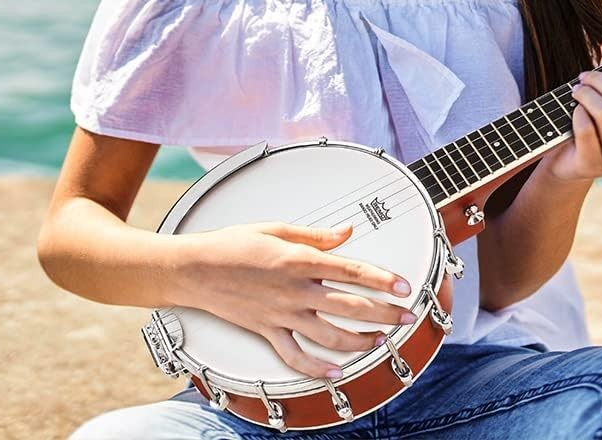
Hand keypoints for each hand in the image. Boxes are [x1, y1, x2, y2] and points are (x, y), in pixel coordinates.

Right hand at [175, 221, 415, 378]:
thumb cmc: (233, 243)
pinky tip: (334, 373)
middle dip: (383, 314)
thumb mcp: (277, 228)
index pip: (351, 271)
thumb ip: (316, 234)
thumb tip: (347, 232)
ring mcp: (281, 314)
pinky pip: (295, 355)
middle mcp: (294, 290)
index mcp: (299, 260)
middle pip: (349, 306)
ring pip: (329, 335)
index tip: (404, 286)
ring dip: (359, 341)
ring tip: (381, 341)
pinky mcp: (266, 331)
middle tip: (407, 317)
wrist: (195, 269)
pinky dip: (316, 368)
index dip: (382, 280)